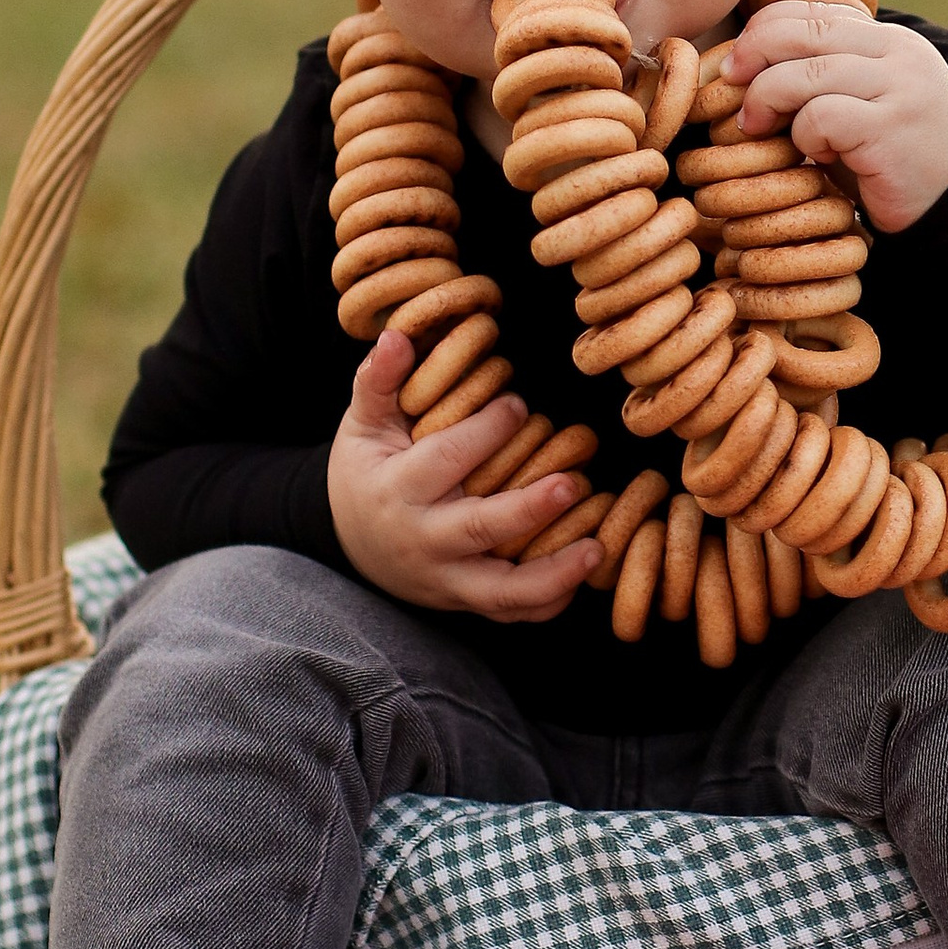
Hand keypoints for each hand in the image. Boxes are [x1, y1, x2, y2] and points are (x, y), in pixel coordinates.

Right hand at [328, 337, 598, 620]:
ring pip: (501, 592)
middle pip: (477, 530)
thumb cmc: (366, 472)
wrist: (350, 542)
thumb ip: (378, 381)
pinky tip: (584, 572)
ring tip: (597, 548)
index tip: (520, 405)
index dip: (486, 431)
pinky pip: (511, 613)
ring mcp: (446, 581)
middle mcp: (423, 541)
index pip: (446, 459)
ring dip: (553, 575)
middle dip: (527, 511)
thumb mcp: (362, 425)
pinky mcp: (465, 603)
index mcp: (397, 491)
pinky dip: (549, 602)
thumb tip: (397, 334)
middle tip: (572, 484)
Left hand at [730, 0, 947, 232]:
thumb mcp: (863, 101)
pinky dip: (805, 136)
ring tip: (760, 127)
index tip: (737, 62)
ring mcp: (900, 88)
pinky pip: (822, 117)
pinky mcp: (892, 128)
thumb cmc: (893, 155)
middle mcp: (899, 54)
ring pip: (805, 74)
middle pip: (804, 33)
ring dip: (769, 100)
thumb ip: (825, 72)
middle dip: (754, 56)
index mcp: (891, 40)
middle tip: (732, 87)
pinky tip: (816, 156)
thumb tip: (745, 57)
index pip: (815, 11)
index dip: (765, 29)